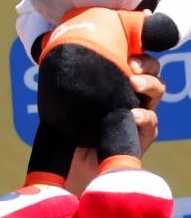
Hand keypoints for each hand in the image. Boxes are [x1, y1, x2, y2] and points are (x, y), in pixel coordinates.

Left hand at [67, 54, 164, 194]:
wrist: (65, 165)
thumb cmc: (62, 128)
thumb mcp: (64, 101)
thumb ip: (70, 81)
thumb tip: (62, 54)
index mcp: (113, 84)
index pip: (132, 62)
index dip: (135, 54)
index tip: (125, 51)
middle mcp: (128, 97)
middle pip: (150, 73)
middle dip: (147, 65)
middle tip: (132, 67)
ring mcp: (136, 116)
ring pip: (155, 94)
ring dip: (149, 85)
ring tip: (135, 83)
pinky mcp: (139, 137)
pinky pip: (150, 124)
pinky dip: (144, 117)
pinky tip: (134, 115)